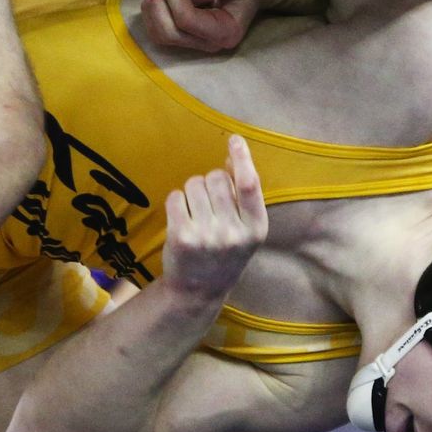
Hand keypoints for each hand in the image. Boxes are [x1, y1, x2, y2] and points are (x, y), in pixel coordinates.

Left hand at [141, 0, 325, 52]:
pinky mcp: (185, 33)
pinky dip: (151, 8)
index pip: (186, 21)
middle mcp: (210, 42)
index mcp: (226, 31)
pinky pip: (157, 28)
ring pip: (158, 33)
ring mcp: (196, 40)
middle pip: (167, 33)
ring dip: (151, 6)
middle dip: (157, 4)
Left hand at [162, 135, 268, 302]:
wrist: (198, 291)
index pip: (251, 185)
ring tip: (196, 212)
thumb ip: (243, 198)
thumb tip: (233, 157)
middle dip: (211, 181)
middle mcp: (234, 233)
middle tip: (210, 203)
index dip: (243, 159)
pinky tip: (182, 218)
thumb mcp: (245, 231)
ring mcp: (207, 235)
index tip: (235, 140)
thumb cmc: (224, 253)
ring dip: (192, 191)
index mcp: (256, 229)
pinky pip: (176, 196)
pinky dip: (177, 201)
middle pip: (217, 178)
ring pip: (195, 184)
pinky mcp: (181, 237)